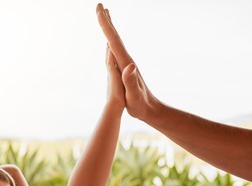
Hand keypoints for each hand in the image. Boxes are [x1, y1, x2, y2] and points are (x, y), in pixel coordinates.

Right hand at [96, 3, 160, 122]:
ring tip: (104, 18)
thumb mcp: (135, 96)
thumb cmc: (141, 106)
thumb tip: (130, 65)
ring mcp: (127, 64)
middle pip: (115, 37)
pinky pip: (116, 50)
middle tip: (100, 6)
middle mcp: (127, 60)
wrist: (151, 110)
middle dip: (107, 21)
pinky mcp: (126, 68)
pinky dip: (111, 41)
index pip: (114, 41)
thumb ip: (131, 81)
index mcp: (126, 63)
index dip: (106, 25)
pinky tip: (109, 41)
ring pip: (116, 42)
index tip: (100, 10)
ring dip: (109, 29)